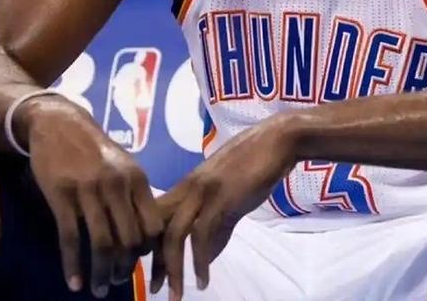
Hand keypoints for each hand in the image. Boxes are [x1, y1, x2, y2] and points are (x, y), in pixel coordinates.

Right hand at [23, 96, 161, 297]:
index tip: (139, 263)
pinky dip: (73, 265)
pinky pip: (70, 238)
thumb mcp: (124, 165)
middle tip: (116, 281)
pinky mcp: (62, 195)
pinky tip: (74, 283)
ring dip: (100, 273)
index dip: (148, 250)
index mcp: (137, 179)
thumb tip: (146, 233)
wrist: (60, 124)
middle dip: (124, 267)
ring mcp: (89, 190)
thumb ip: (135, 195)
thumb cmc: (95, 149)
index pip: (152, 225)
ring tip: (97, 289)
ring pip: (102, 243)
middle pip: (129, 239)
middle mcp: (117, 185)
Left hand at [154, 115, 297, 300]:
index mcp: (187, 185)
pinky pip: (202, 233)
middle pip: (157, 226)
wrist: (276, 140)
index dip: (150, 246)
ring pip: (174, 233)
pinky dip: (200, 260)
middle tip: (153, 289)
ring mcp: (203, 191)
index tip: (151, 273)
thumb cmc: (255, 165)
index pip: (156, 217)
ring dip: (172, 268)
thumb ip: (218, 226)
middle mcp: (188, 187)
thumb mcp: (230, 197)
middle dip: (153, 261)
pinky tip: (203, 279)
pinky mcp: (221, 197)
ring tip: (176, 295)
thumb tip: (206, 256)